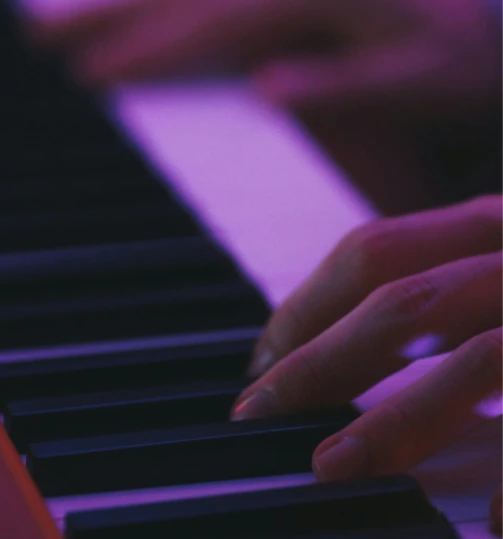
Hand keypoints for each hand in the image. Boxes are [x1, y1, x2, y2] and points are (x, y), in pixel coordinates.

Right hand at [58, 0, 499, 122]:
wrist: (494, 17)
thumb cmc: (466, 58)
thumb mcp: (426, 80)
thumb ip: (349, 87)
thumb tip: (262, 89)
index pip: (212, 21)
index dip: (152, 49)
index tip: (92, 74)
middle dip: (110, 13)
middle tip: (40, 33)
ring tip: (64, 16)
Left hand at [230, 195, 501, 530]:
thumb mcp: (491, 267)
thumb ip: (441, 285)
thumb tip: (344, 335)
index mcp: (490, 226)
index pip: (372, 252)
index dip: (305, 306)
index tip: (261, 359)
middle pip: (403, 302)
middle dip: (317, 361)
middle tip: (256, 413)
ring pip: (477, 360)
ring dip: (393, 421)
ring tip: (328, 467)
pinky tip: (487, 522)